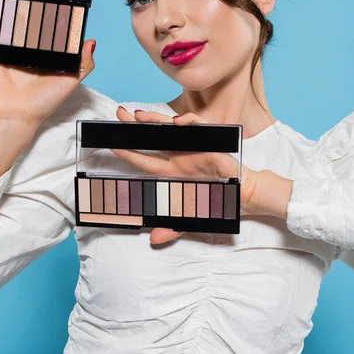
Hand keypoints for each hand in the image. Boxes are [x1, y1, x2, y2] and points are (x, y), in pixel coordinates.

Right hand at [0, 0, 95, 128]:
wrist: (19, 112)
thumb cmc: (46, 99)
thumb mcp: (70, 80)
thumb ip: (83, 62)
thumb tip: (92, 41)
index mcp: (53, 46)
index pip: (59, 16)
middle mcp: (36, 40)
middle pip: (37, 7)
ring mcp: (17, 42)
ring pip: (19, 11)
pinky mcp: (0, 46)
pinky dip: (0, 6)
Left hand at [114, 107, 293, 244]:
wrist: (242, 196)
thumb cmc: (217, 201)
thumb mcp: (190, 217)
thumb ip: (172, 227)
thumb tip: (153, 238)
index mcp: (172, 173)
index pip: (144, 160)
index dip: (128, 152)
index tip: (111, 144)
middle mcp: (179, 157)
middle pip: (152, 138)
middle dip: (134, 126)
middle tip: (117, 114)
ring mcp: (193, 147)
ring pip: (169, 129)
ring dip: (154, 120)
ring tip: (138, 114)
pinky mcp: (209, 142)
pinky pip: (197, 126)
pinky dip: (187, 122)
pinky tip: (175, 123)